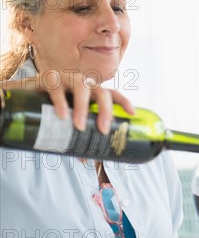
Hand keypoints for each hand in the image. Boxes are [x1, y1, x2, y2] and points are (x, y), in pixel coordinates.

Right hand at [0, 70, 133, 133]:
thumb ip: (80, 135)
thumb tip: (87, 160)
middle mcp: (84, 83)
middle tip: (103, 130)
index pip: (113, 94)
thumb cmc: (55, 107)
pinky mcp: (50, 77)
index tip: (132, 113)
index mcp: (93, 92)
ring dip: (83, 108)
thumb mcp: (70, 118)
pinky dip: (60, 102)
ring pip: (82, 88)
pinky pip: (57, 87)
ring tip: (79, 126)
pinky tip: (61, 115)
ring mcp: (68, 78)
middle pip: (102, 93)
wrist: (27, 94)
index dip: (124, 102)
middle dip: (106, 111)